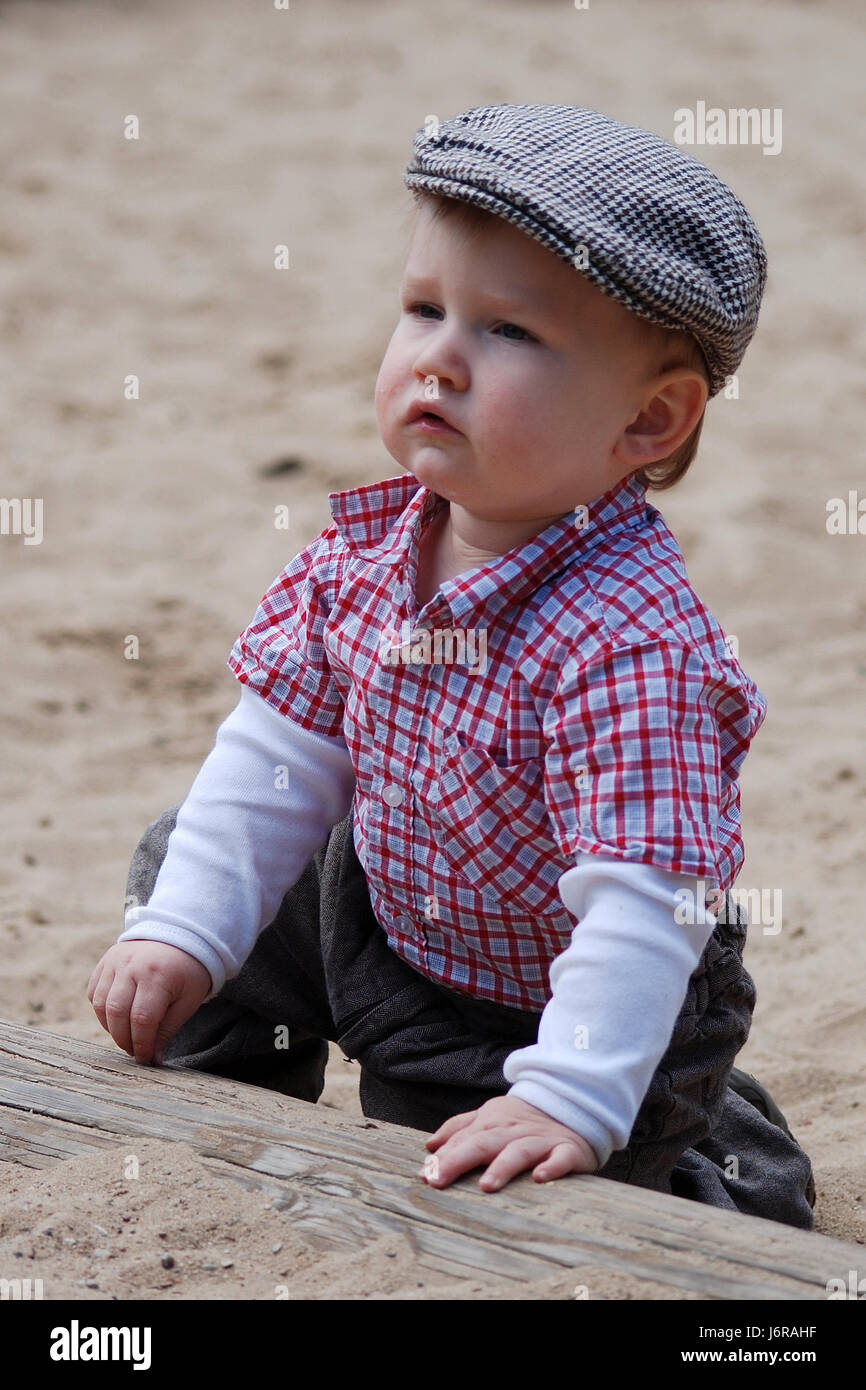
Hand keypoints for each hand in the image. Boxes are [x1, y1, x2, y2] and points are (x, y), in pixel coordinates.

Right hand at [87, 941, 211, 1065]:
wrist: (180, 935)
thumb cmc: (187, 972)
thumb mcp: (188, 1001)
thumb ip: (167, 1030)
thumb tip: (152, 1060)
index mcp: (158, 975)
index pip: (142, 1019)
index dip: (141, 1044)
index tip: (146, 1059)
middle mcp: (132, 965)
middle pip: (117, 1013)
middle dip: (124, 1039)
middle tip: (135, 1051)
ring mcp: (115, 961)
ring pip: (101, 1004)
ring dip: (110, 1027)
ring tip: (127, 1036)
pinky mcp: (105, 961)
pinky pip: (95, 993)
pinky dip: (102, 1011)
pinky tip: (118, 1018)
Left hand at [419, 1094, 598, 1192]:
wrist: (573, 1103)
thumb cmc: (524, 1119)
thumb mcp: (490, 1116)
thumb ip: (459, 1129)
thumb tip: (429, 1145)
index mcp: (492, 1121)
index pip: (464, 1139)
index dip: (444, 1156)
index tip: (424, 1175)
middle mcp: (513, 1130)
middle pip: (484, 1143)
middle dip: (459, 1160)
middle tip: (438, 1180)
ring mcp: (541, 1140)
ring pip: (519, 1151)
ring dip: (502, 1167)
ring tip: (486, 1186)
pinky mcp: (567, 1150)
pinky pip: (560, 1158)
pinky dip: (552, 1167)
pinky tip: (540, 1178)